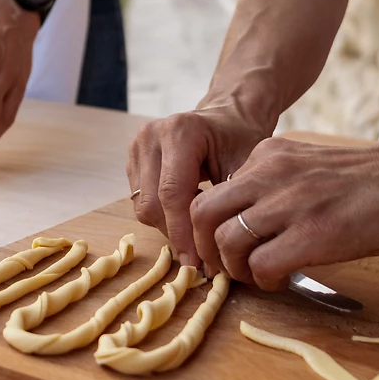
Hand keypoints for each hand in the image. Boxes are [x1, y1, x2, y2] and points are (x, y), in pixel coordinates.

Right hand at [128, 106, 269, 267]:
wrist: (227, 117)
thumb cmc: (241, 139)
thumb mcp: (246, 165)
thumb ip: (228, 202)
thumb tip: (218, 252)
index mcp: (179, 132)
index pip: (172, 193)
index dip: (183, 233)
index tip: (197, 263)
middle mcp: (150, 137)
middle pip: (151, 204)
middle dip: (175, 235)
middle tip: (200, 258)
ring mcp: (137, 148)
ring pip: (142, 207)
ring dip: (168, 227)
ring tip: (197, 232)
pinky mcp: (132, 161)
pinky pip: (140, 201)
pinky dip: (163, 216)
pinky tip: (187, 214)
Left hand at [190, 137, 378, 289]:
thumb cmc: (374, 180)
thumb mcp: (310, 166)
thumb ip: (275, 186)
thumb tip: (247, 224)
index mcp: (268, 155)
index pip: (212, 192)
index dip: (210, 227)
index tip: (225, 247)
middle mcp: (270, 173)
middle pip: (201, 213)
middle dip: (206, 248)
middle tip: (228, 267)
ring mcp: (290, 202)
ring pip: (225, 241)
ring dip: (236, 269)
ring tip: (260, 275)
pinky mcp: (314, 233)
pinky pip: (261, 265)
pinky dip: (265, 281)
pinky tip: (284, 280)